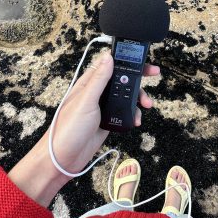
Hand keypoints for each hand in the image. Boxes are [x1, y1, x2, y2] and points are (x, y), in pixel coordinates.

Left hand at [8, 49, 159, 206]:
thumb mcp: (86, 100)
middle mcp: (97, 93)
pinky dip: (133, 114)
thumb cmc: (68, 128)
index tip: (143, 59)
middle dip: (139, 78)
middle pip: (122, 79)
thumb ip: (99, 79)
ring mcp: (102, 107)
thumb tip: (109, 57)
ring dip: (138, 98)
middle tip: (154, 74)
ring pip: (126, 96)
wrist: (63, 159)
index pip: (111, 64)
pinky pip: (124, 113)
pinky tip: (135, 120)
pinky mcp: (107, 121)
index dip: (127, 60)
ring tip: (146, 105)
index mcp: (89, 82)